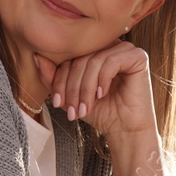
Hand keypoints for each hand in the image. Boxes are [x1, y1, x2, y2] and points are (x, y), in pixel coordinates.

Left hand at [33, 40, 157, 140]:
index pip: (70, 57)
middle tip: (72, 110)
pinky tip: (102, 95)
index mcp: (94, 50)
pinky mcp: (138, 56)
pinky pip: (112, 61)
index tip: (56, 103)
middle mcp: (109, 45)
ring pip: (94, 61)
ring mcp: (125, 49)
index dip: (59, 79)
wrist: (125, 130)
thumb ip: (53, 77)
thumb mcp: (71, 95)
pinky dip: (102, 80)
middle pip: (81, 58)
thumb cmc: (101, 112)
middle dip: (72, 87)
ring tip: (85, 108)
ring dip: (85, 88)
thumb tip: (37, 56)